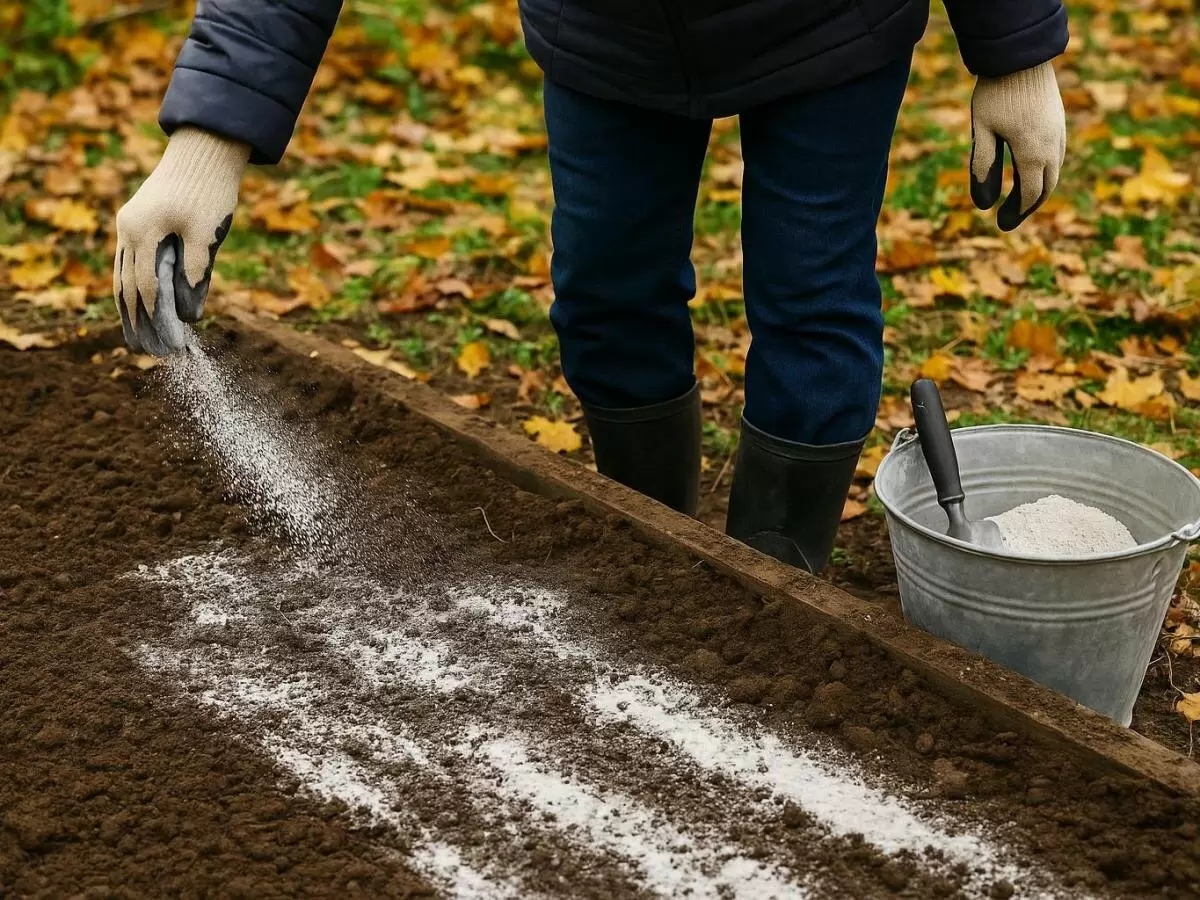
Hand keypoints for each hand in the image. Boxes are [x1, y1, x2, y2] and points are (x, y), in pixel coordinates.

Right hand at [113, 127, 249, 354]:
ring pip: (122, 275)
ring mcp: (129, 224)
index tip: (169, 346)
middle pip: (126, 286)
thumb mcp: (209, 234)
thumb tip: (190, 315)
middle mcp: (128, 228)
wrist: (205, 149)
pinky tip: (142, 306)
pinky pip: (129, 262)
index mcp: (144, 231)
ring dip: (130, 308)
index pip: (144, 287)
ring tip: (138, 338)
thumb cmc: (212, 190)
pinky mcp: (137, 221)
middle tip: (147, 353)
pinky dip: (134, 286)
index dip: (156, 320)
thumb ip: (197, 273)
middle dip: (137, 322)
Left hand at [969, 62, 1065, 231]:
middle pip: (1045, 188)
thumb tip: (984, 205)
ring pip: (1054, 172)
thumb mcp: (983, 132)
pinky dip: (1044, 173)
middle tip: (1008, 220)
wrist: (1021, 56)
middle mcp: (1052, 146)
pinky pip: (1056, 157)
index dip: (1015, 213)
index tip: (1000, 225)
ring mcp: (1059, 133)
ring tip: (1018, 202)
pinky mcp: (1058, 123)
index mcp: (1033, 152)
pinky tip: (1030, 174)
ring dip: (1037, 190)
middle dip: (1027, 207)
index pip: (1029, 194)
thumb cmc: (996, 93)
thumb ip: (983, 168)